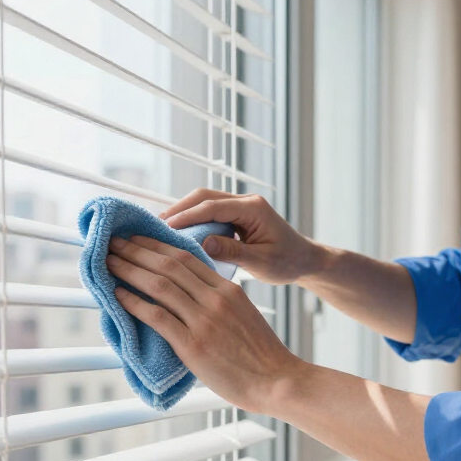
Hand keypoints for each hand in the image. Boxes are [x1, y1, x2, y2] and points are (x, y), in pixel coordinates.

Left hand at [107, 235, 303, 412]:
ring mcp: (204, 321)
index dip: (157, 245)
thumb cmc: (262, 355)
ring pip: (159, 285)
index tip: (137, 239)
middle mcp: (215, 299)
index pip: (187, 257)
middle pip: (169, 265)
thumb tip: (192, 298)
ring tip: (109, 262)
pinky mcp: (194, 345)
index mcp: (229, 289)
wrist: (278, 381)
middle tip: (113, 243)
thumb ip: (220, 302)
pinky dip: (133, 303)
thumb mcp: (245, 315)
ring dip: (129, 270)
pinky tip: (117, 295)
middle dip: (136, 251)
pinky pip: (157, 316)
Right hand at [160, 189, 320, 285]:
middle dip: (179, 209)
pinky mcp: (238, 214)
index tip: (164, 227)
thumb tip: (202, 243)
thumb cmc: (288, 262)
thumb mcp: (262, 262)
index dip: (186, 216)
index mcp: (253, 209)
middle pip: (204, 197)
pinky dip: (194, 219)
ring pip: (205, 202)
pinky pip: (211, 211)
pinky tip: (179, 232)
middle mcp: (246, 201)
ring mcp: (241, 206)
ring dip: (184, 212)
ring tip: (161, 228)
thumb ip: (233, 252)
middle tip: (155, 226)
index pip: (212, 207)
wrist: (306, 260)